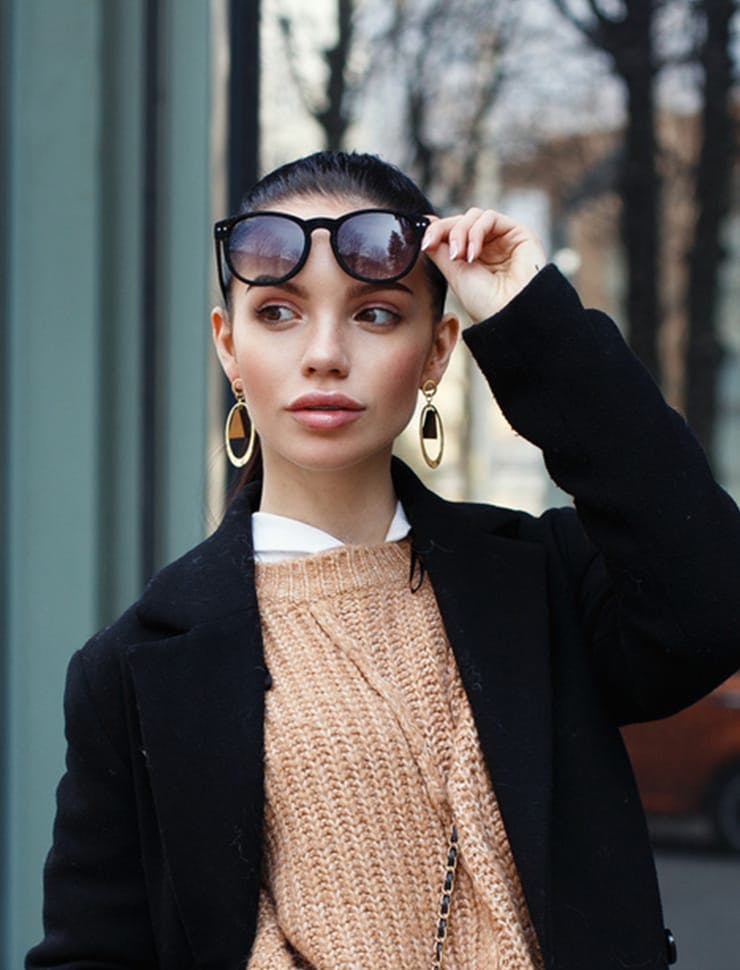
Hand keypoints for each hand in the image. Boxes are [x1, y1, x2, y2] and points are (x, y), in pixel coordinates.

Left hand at [421, 208, 546, 320]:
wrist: (508, 316)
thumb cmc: (484, 303)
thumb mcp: (454, 272)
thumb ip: (440, 248)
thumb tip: (427, 222)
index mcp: (474, 256)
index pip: (453, 231)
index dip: (437, 231)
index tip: (426, 243)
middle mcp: (490, 245)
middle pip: (462, 220)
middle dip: (447, 232)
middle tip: (444, 251)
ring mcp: (503, 238)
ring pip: (474, 216)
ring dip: (461, 232)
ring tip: (460, 257)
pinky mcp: (518, 233)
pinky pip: (489, 217)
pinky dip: (476, 232)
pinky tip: (473, 253)